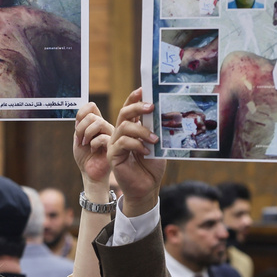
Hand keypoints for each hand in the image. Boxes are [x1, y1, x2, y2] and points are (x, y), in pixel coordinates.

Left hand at [74, 101, 113, 186]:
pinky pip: (102, 137)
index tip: (77, 126)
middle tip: (80, 139)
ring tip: (85, 143)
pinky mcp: (114, 145)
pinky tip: (93, 150)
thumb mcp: (78, 138)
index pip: (91, 107)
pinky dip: (93, 143)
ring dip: (87, 133)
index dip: (81, 113)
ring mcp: (111, 135)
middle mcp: (105, 126)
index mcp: (97, 123)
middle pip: (92, 115)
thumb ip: (79, 125)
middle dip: (81, 127)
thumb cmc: (85, 156)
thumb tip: (79, 114)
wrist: (90, 172)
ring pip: (99, 123)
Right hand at [108, 88, 164, 216]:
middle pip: (124, 113)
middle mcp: (121, 134)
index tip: (143, 89)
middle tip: (151, 107)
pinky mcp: (113, 155)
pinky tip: (146, 151)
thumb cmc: (152, 166)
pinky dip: (136, 144)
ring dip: (141, 130)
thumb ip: (155, 130)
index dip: (134, 98)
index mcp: (131, 129)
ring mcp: (115, 144)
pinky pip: (122, 143)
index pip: (129, 109)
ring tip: (154, 139)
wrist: (147, 187)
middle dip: (137, 107)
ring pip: (124, 127)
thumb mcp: (157, 145)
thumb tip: (163, 114)